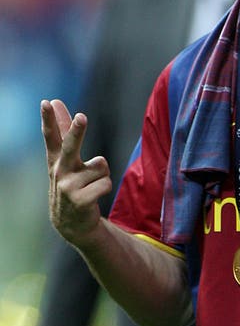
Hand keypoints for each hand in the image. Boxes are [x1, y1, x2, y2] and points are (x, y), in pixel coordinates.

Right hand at [41, 99, 111, 246]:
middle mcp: (59, 172)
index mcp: (55, 160)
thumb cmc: (71, 184)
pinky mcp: (80, 201)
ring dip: (102, 175)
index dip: (49, 119)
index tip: (47, 102)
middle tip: (82, 117)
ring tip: (91, 186)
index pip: (52, 136)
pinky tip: (94, 196)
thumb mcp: (64, 160)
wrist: (72, 224)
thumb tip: (56, 101)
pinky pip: (106, 183)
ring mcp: (68, 187)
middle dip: (76, 132)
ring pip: (101, 166)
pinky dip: (105, 187)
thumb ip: (61, 131)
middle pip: (71, 146)